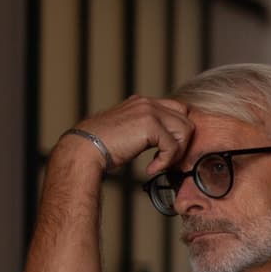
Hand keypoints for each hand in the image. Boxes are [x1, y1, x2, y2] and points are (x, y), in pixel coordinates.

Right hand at [54, 95, 196, 180]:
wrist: (84, 149)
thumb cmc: (103, 145)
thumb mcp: (130, 130)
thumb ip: (149, 128)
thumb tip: (170, 139)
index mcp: (143, 102)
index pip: (179, 110)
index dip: (180, 132)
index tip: (171, 151)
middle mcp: (147, 103)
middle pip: (186, 120)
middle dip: (182, 143)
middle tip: (168, 160)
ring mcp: (149, 111)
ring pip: (184, 132)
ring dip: (175, 153)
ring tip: (158, 164)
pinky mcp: (149, 125)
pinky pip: (173, 146)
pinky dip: (165, 162)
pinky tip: (150, 168)